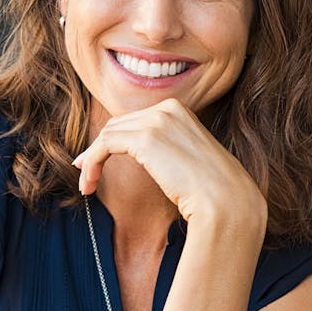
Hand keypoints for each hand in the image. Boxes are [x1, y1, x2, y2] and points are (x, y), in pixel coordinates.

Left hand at [72, 98, 265, 227]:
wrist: (225, 202)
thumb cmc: (212, 190)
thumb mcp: (189, 158)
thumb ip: (167, 149)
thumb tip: (145, 156)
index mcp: (179, 109)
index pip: (134, 120)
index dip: (112, 140)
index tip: (97, 161)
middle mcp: (167, 108)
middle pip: (118, 125)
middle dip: (98, 148)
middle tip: (85, 173)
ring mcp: (156, 120)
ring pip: (107, 135)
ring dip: (91, 160)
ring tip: (86, 185)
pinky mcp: (145, 138)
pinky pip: (104, 146)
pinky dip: (91, 163)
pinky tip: (89, 182)